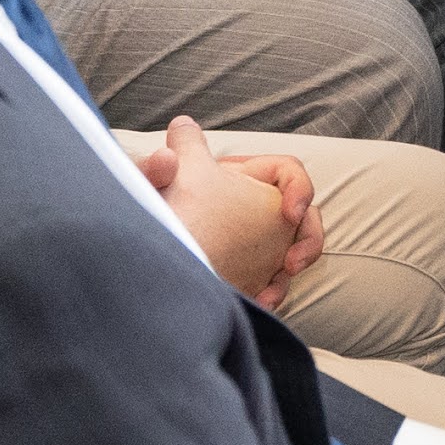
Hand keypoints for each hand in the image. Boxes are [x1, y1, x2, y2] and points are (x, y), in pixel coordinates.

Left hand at [137, 116, 321, 305]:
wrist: (135, 264)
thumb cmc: (142, 216)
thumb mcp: (147, 189)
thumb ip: (155, 165)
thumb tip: (175, 139)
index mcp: (240, 178)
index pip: (286, 172)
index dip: (298, 188)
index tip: (289, 214)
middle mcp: (254, 207)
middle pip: (305, 215)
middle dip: (308, 239)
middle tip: (292, 263)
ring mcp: (256, 242)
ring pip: (297, 249)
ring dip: (295, 270)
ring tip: (272, 293)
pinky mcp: (251, 272)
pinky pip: (277, 280)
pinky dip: (273, 293)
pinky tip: (257, 305)